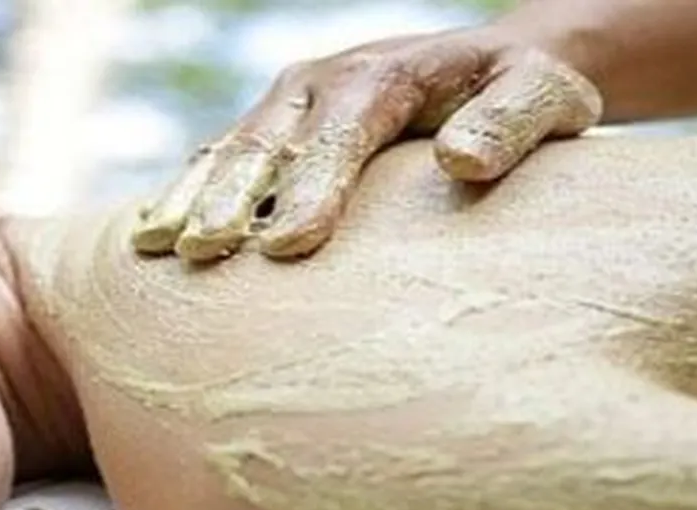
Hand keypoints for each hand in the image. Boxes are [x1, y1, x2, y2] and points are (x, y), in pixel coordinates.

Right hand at [132, 25, 602, 261]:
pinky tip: (153, 237)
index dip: (311, 189)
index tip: (287, 246)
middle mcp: (319, 85)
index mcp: (381, 76)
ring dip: (189, 197)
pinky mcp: (274, 133)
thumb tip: (462, 161)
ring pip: (228, 151)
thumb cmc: (524, 93)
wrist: (494, 69)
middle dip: (228, 198)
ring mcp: (288, 107)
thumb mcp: (543, 98)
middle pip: (265, 143)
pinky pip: (219, 160)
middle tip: (201, 254)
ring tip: (153, 248)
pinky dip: (185, 193)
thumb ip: (509, 124)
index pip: (340, 135)